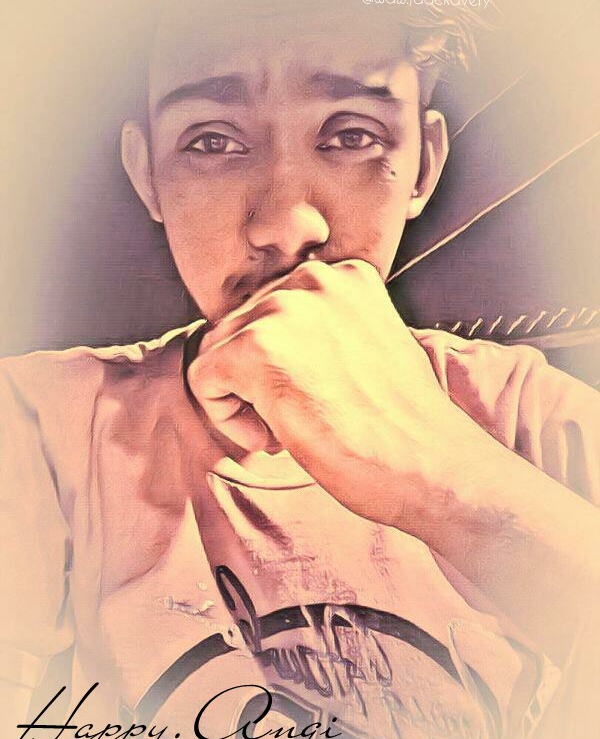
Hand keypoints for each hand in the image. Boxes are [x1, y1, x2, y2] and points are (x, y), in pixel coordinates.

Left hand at [188, 259, 486, 522]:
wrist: (427, 463)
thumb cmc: (403, 422)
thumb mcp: (370, 347)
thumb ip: (324, 329)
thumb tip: (270, 342)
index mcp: (344, 275)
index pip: (272, 308)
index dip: (281, 360)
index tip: (313, 394)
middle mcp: (312, 278)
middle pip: (238, 327)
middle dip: (254, 378)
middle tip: (296, 417)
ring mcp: (283, 309)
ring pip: (216, 351)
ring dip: (241, 397)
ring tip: (285, 429)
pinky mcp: (256, 347)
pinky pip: (203, 380)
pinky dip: (227, 418)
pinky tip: (273, 437)